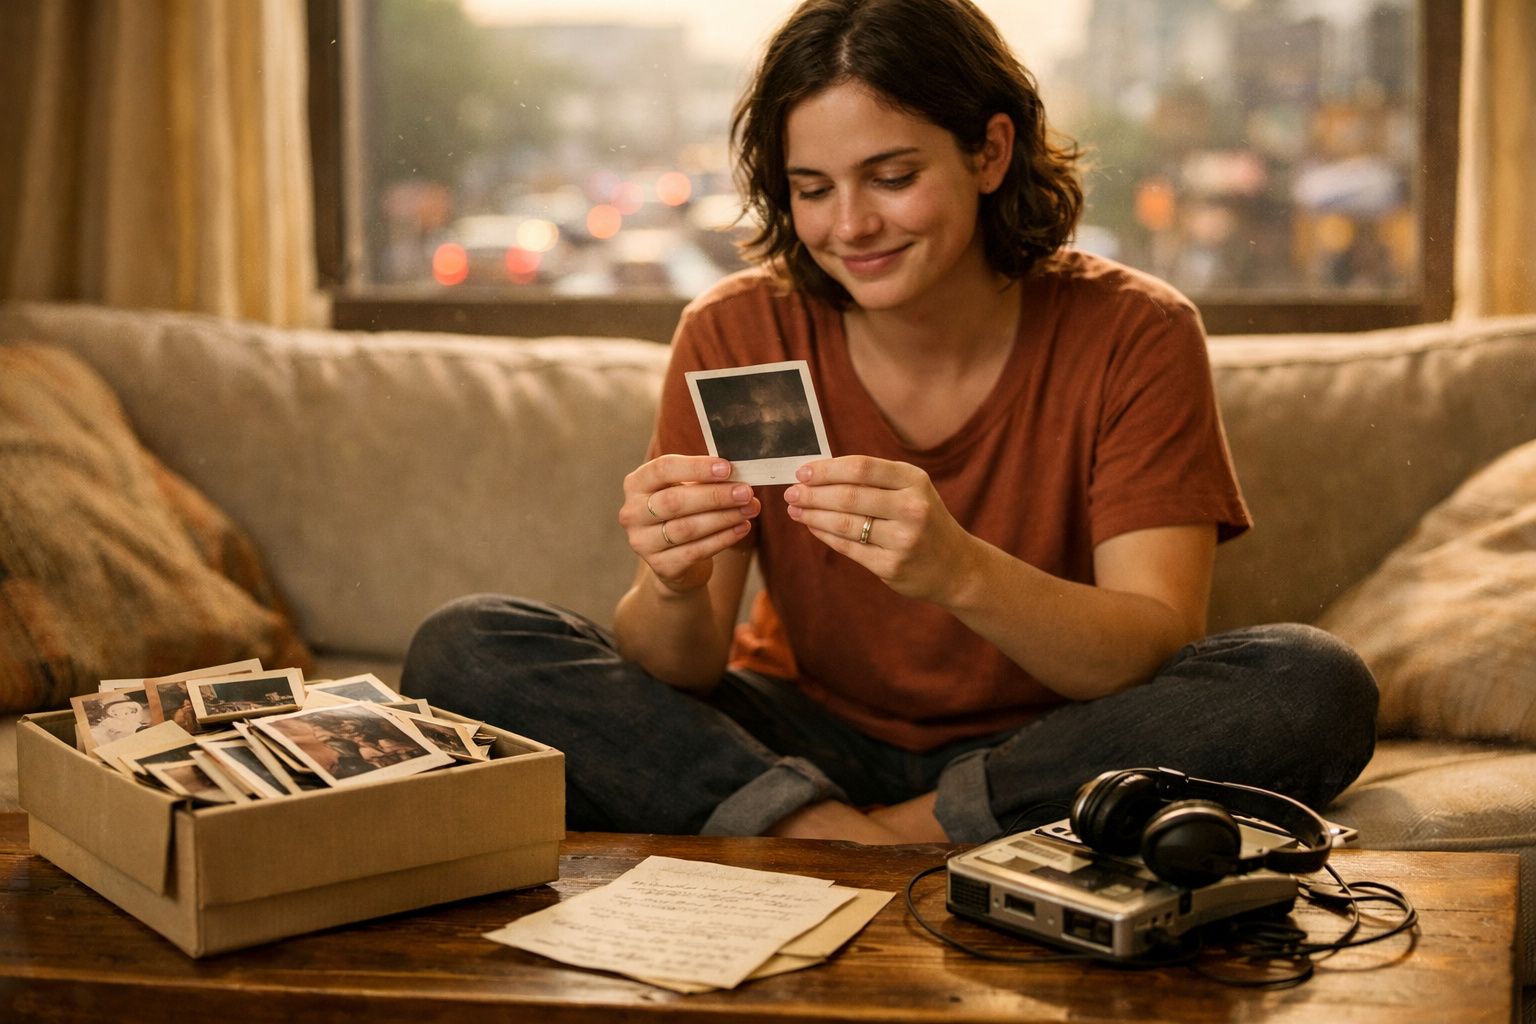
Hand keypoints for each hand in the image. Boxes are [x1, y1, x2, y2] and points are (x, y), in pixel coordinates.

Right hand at [620, 454, 759, 591]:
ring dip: (723, 517)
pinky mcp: (661, 566)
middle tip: (745, 492)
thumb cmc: (684, 513)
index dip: (696, 468)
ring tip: (750, 509)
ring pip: (687, 528)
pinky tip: (743, 528)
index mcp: (637, 484)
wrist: (676, 559)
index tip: (727, 468)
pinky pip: (696, 551)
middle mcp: (633, 513)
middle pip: (675, 501)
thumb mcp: (686, 490)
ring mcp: (643, 542)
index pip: (663, 469)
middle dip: (715, 496)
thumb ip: (705, 480)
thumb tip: (739, 475)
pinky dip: (723, 538)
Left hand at [784, 456, 974, 603]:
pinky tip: (813, 527)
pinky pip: (849, 548)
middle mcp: (912, 508)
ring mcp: (903, 540)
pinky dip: (825, 535)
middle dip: (813, 494)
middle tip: (791, 493)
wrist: (956, 566)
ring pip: (845, 523)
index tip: (802, 472)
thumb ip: (872, 479)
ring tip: (795, 510)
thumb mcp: (910, 490)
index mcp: (914, 481)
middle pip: (849, 496)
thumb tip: (818, 473)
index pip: (861, 468)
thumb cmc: (923, 520)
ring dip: (813, 515)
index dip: (827, 469)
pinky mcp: (892, 566)